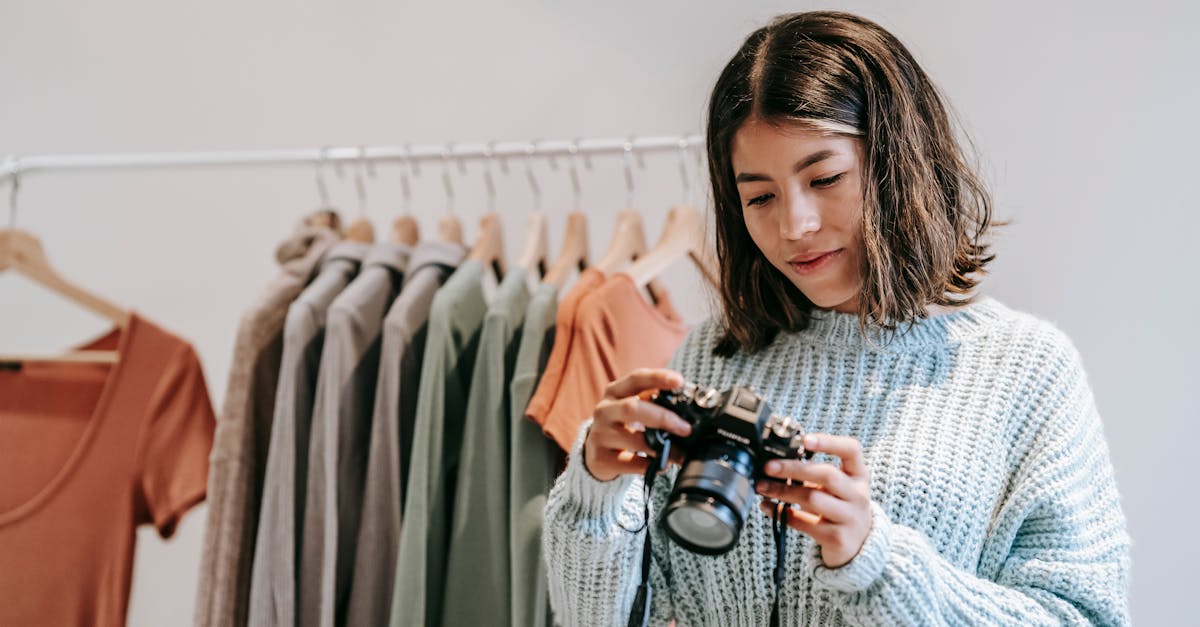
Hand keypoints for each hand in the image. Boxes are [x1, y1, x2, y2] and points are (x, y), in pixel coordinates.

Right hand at [583, 368, 691, 481]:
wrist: (596, 452)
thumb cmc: (622, 426)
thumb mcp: (633, 408)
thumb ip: (654, 403)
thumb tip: (688, 411)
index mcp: (615, 392)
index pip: (636, 378)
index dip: (658, 377)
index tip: (679, 381)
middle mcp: (605, 410)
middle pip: (632, 408)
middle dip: (663, 418)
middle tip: (686, 429)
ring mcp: (600, 434)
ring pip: (632, 440)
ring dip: (661, 448)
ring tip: (680, 454)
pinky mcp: (600, 458)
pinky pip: (629, 463)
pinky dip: (649, 465)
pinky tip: (661, 465)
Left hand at [755, 434, 871, 567]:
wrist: (857, 545)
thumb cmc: (839, 507)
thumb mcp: (836, 487)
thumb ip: (814, 473)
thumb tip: (775, 462)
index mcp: (858, 475)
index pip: (851, 450)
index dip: (829, 442)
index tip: (804, 440)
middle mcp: (858, 495)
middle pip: (826, 474)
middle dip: (793, 468)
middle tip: (768, 467)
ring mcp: (850, 518)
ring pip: (813, 499)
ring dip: (782, 491)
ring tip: (762, 487)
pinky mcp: (837, 538)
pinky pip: (804, 524)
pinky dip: (782, 514)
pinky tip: (768, 507)